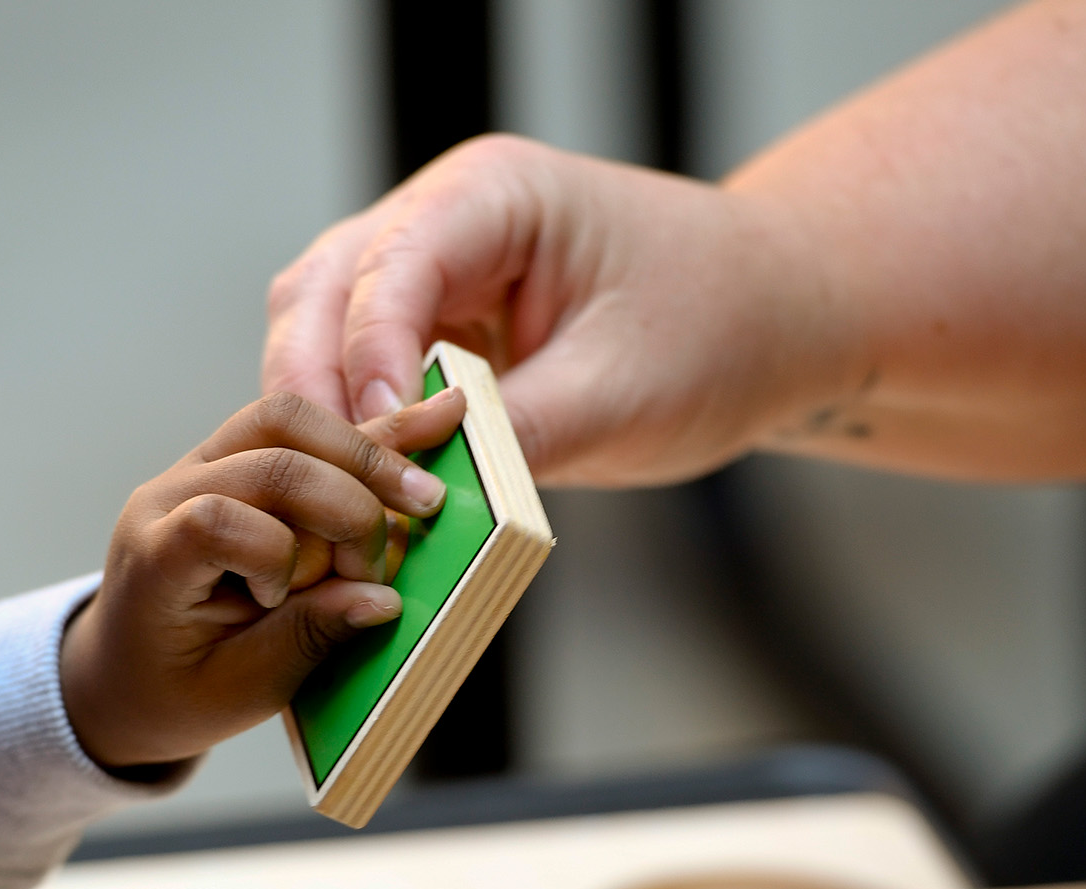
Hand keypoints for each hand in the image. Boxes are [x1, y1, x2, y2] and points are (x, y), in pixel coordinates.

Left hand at [59, 389, 466, 769]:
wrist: (129, 674)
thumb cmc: (175, 691)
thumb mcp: (239, 690)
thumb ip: (306, 639)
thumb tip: (382, 600)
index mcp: (154, 556)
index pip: (216, 520)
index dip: (275, 554)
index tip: (290, 600)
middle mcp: (170, 494)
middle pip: (269, 453)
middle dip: (346, 504)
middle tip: (381, 566)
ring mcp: (203, 467)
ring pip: (288, 418)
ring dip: (363, 456)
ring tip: (421, 495)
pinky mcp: (240, 461)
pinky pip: (307, 431)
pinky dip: (369, 433)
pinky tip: (437, 413)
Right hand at [263, 135, 857, 486]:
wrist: (772, 321)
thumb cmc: (719, 330)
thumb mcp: (622, 394)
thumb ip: (518, 435)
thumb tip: (418, 494)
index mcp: (493, 195)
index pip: (389, 266)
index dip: (367, 355)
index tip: (375, 438)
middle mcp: (444, 218)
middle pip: (323, 290)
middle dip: (313, 388)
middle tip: (324, 486)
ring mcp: (433, 269)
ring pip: (322, 329)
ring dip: (321, 412)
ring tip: (337, 497)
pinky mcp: (437, 324)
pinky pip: (362, 368)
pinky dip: (354, 425)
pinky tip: (364, 485)